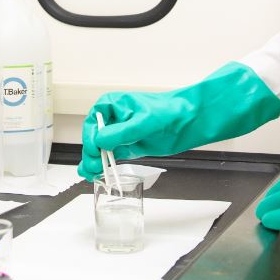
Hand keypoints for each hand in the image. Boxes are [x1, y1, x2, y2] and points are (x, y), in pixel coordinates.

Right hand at [78, 62, 279, 178]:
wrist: (189, 120)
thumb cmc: (169, 112)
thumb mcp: (144, 121)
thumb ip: (121, 132)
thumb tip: (100, 142)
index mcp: (112, 105)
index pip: (92, 123)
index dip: (90, 139)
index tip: (94, 152)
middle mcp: (113, 119)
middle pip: (93, 138)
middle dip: (91, 154)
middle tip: (94, 169)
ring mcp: (120, 133)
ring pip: (100, 150)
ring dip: (95, 163)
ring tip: (94, 175)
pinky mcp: (128, 146)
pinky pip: (111, 156)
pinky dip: (105, 165)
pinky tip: (99, 175)